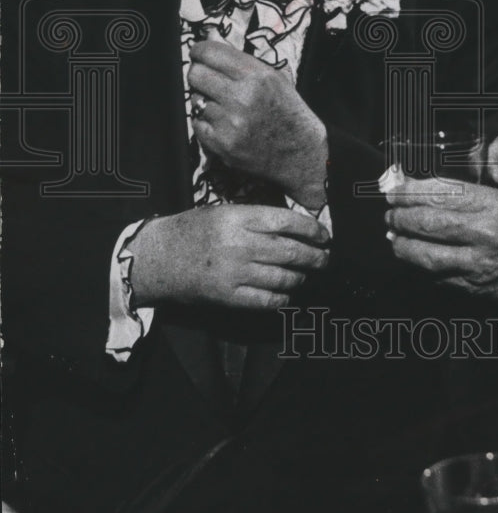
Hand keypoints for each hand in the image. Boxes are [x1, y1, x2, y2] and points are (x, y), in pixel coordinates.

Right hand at [128, 204, 330, 308]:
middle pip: (291, 252)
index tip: (324, 236)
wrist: (157, 257)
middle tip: (324, 259)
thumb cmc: (192, 230)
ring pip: (283, 278)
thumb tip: (295, 228)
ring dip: (301, 277)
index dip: (312, 230)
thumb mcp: (224, 212)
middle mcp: (240, 244)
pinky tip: (287, 294)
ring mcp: (234, 273)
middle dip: (315, 257)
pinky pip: (266, 301)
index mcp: (239, 217)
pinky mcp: (228, 297)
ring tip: (305, 275)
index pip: (287, 222)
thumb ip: (256, 219)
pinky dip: (283, 299)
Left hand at [188, 40, 327, 210]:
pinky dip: (206, 122)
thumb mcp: (274, 77)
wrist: (301, 151)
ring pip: (195, 100)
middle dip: (199, 75)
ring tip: (223, 106)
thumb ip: (241, 60)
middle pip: (195, 75)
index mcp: (257, 75)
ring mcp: (230, 122)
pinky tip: (222, 123)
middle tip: (207, 80)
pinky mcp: (222, 144)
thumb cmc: (288, 112)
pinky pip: (196, 124)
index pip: (209, 53)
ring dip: (204, 100)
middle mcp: (242, 96)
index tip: (199, 55)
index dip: (199, 51)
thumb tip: (210, 42)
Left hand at [384, 176, 497, 319]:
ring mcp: (478, 265)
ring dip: (403, 244)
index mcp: (495, 206)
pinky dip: (421, 266)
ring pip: (427, 254)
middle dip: (402, 216)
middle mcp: (484, 234)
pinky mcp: (476, 289)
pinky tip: (413, 259)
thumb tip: (439, 194)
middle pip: (428, 222)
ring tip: (393, 236)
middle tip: (389, 212)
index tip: (397, 189)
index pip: (443, 193)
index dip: (413, 191)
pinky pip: (439, 276)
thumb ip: (479, 200)